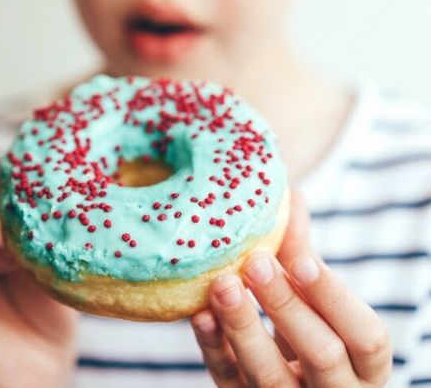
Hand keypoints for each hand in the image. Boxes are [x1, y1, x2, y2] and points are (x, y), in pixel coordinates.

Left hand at [190, 188, 392, 386]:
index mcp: (366, 367)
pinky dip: (213, 346)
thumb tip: (292, 196)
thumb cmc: (308, 333)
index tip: (302, 262)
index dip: (335, 299)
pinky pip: (227, 379)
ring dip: (243, 325)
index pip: (366, 338)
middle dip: (286, 305)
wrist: (289, 383)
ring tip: (222, 283)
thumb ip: (302, 255)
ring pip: (269, 376)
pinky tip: (200, 314)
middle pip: (320, 355)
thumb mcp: (314, 301)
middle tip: (255, 262)